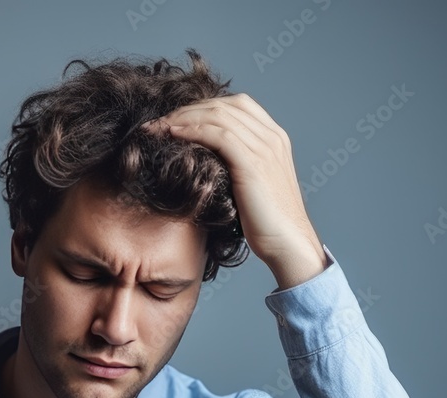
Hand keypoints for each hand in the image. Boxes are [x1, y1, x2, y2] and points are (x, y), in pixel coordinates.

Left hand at [142, 93, 326, 289]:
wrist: (288, 244)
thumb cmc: (266, 222)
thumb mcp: (253, 184)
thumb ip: (238, 164)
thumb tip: (206, 157)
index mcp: (274, 137)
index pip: (235, 105)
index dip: (201, 107)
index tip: (174, 120)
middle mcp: (272, 137)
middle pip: (223, 105)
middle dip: (186, 110)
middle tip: (157, 122)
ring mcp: (264, 148)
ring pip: (217, 116)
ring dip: (182, 118)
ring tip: (158, 128)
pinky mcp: (253, 164)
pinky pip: (218, 135)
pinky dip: (192, 130)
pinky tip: (173, 135)